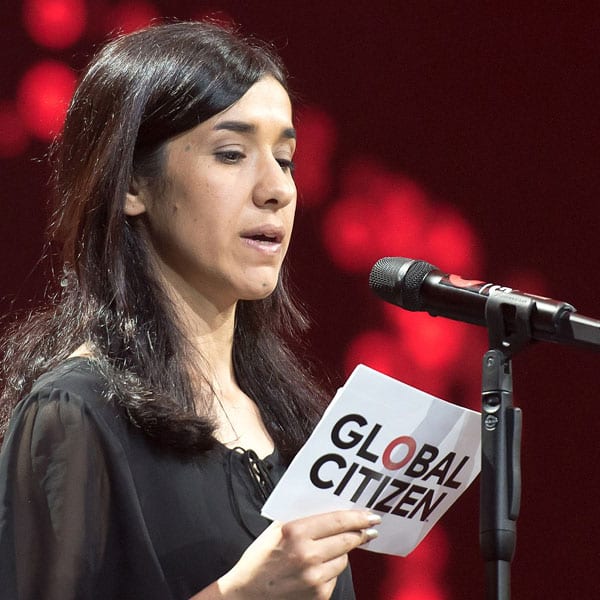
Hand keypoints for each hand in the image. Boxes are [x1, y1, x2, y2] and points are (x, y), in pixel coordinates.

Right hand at [217, 509, 380, 599]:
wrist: (246, 595)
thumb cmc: (260, 560)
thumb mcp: (276, 530)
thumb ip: (302, 519)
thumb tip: (331, 511)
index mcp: (295, 531)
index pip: (337, 520)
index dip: (358, 517)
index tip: (371, 515)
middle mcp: (307, 553)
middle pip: (347, 539)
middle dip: (360, 533)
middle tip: (369, 528)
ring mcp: (314, 576)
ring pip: (344, 558)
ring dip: (343, 552)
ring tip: (333, 549)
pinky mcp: (319, 594)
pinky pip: (335, 576)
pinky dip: (331, 570)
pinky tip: (319, 568)